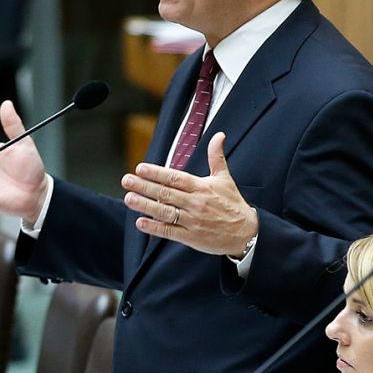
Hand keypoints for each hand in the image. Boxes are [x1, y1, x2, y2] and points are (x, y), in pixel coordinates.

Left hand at [123, 132, 257, 256]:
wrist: (246, 233)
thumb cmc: (233, 204)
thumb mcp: (225, 178)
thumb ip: (217, 157)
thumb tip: (219, 135)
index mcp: (202, 187)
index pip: (175, 178)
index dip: (157, 173)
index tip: (140, 168)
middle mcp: (196, 203)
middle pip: (166, 193)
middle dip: (144, 186)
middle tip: (126, 180)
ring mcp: (192, 220)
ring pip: (165, 212)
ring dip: (145, 205)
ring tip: (128, 198)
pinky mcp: (191, 237)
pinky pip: (170, 231)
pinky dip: (155, 228)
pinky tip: (140, 222)